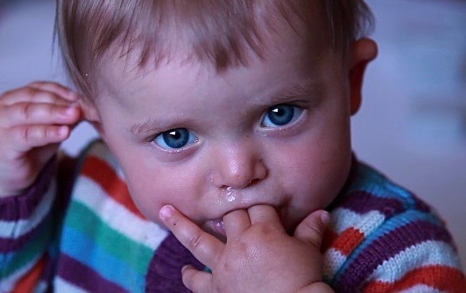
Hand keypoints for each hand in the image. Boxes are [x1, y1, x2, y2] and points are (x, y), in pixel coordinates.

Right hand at [0, 81, 81, 196]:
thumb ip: (64, 116)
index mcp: (14, 97)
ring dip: (55, 113)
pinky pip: (28, 134)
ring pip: (29, 112)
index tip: (81, 98)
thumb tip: (88, 107)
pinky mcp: (2, 142)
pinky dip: (48, 132)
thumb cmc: (27, 148)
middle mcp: (3, 106)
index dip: (62, 92)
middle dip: (60, 102)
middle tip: (80, 106)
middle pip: (35, 97)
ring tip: (75, 115)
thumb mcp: (49, 128)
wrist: (6, 176)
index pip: (40, 88)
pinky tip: (64, 132)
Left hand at [159, 205, 332, 292]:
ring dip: (180, 224)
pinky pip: (198, 280)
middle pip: (229, 216)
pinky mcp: (217, 288)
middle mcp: (239, 244)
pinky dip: (190, 275)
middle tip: (222, 202)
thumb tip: (321, 213)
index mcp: (263, 231)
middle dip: (229, 211)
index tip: (261, 205)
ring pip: (197, 239)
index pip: (258, 206)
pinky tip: (185, 271)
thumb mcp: (310, 253)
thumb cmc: (304, 282)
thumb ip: (310, 231)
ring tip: (164, 210)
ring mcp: (224, 266)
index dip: (261, 205)